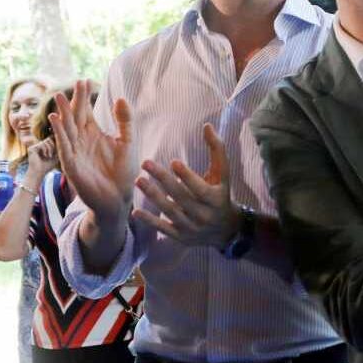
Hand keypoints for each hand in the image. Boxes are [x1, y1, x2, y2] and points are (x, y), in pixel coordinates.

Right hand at [26, 137, 59, 176]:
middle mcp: (37, 147)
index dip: (55, 143)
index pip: (49, 141)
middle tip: (53, 154)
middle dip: (53, 146)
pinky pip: (42, 144)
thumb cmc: (47, 166)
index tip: (57, 150)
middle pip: (48, 140)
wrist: (39, 173)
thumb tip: (61, 140)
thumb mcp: (55, 157)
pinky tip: (45, 156)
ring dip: (50, 149)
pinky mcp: (31, 149)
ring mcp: (34, 147)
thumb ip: (58, 149)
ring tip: (49, 156)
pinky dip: (46, 150)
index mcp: (42, 149)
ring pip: (45, 142)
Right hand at [51, 80, 138, 223]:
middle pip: (75, 117)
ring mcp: (75, 152)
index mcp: (94, 134)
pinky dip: (60, 133)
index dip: (85, 97)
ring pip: (67, 129)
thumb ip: (125, 121)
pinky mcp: (72, 165)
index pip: (86, 112)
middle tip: (75, 83)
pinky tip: (56, 120)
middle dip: (74, 101)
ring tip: (59, 96)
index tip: (85, 81)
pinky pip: (64, 146)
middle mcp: (82, 141)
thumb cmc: (122, 172)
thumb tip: (120, 98)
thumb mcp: (127, 143)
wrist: (118, 199)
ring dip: (63, 113)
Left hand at [132, 123, 240, 247]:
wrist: (227, 230)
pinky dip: (150, 221)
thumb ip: (217, 150)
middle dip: (163, 180)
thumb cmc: (222, 195)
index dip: (188, 176)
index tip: (174, 162)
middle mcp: (204, 215)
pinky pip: (164, 229)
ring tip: (138, 181)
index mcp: (216, 199)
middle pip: (182, 197)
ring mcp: (192, 227)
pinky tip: (136, 211)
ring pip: (171, 211)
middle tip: (146, 164)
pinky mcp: (181, 236)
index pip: (201, 188)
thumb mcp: (224, 174)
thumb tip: (206, 125)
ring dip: (154, 196)